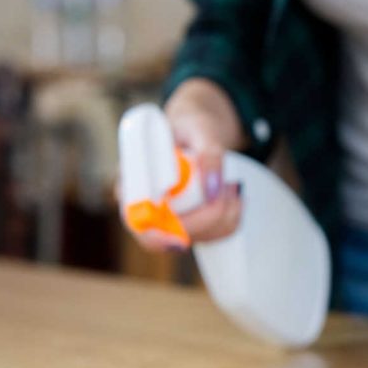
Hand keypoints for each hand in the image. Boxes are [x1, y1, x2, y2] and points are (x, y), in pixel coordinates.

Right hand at [121, 79, 248, 252]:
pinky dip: (232, 218)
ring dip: (226, 214)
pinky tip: (233, 194)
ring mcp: (170, 220)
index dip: (156, 236)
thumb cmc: (191, 127)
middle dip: (209, 217)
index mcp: (135, 181)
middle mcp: (148, 207)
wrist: (197, 132)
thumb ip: (208, 155)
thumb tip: (213, 190)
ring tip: (232, 182)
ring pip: (200, 237)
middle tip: (230, 186)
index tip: (180, 240)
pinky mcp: (191, 225)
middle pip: (173, 236)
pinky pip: (215, 235)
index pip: (136, 220)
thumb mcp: (201, 130)